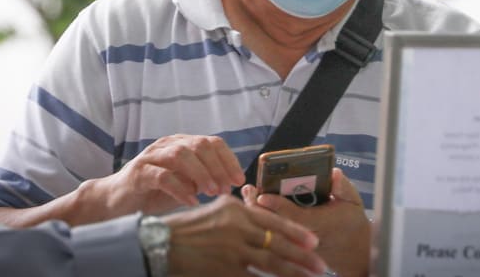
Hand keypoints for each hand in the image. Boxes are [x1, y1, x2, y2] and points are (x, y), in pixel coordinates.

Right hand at [82, 134, 245, 217]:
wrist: (114, 200)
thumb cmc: (152, 192)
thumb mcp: (183, 183)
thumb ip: (202, 179)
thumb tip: (227, 183)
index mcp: (181, 143)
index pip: (211, 142)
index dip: (228, 159)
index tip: (239, 179)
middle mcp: (167, 144)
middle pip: (199, 145)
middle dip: (217, 167)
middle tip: (226, 188)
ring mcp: (151, 156)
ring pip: (181, 155)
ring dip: (201, 174)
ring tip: (212, 192)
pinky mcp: (138, 172)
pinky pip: (162, 176)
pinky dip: (180, 189)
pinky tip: (192, 201)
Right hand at [164, 194, 327, 276]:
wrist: (159, 245)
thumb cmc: (187, 229)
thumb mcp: (216, 211)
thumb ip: (240, 214)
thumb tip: (263, 217)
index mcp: (236, 209)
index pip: (273, 221)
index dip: (296, 232)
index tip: (314, 241)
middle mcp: (236, 227)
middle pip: (277, 243)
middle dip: (302, 256)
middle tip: (321, 265)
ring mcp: (231, 250)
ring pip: (270, 262)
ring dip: (293, 271)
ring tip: (311, 276)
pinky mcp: (224, 270)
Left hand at [244, 168, 370, 276]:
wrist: (356, 253)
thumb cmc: (353, 223)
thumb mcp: (353, 201)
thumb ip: (342, 187)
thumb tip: (334, 173)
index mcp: (320, 222)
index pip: (293, 215)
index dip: (277, 205)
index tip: (262, 194)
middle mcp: (305, 235)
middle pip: (276, 223)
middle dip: (260, 207)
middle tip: (248, 190)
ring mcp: (298, 244)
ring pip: (273, 229)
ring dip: (258, 213)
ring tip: (248, 197)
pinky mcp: (295, 248)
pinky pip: (275, 234)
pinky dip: (264, 222)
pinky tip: (255, 210)